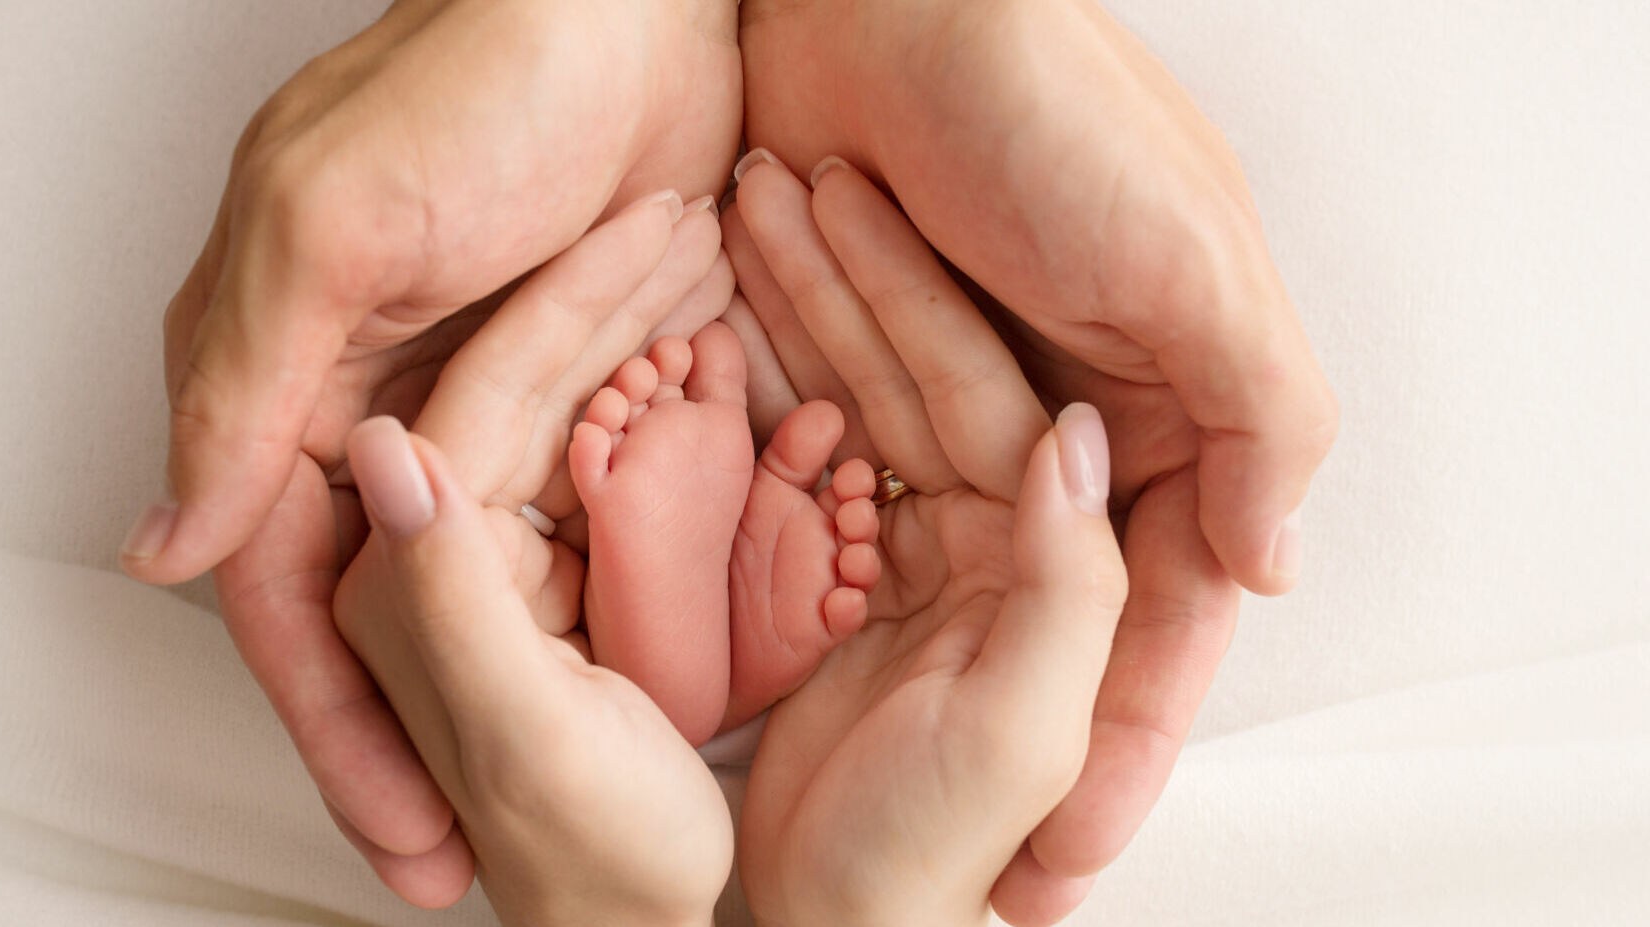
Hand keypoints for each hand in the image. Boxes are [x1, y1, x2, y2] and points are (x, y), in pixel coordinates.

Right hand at [118, 0, 737, 901]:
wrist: (639, 6)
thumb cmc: (482, 78)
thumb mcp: (333, 225)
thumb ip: (246, 387)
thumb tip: (169, 547)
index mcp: (284, 378)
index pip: (295, 597)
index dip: (340, 727)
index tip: (398, 833)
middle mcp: (372, 406)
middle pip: (385, 618)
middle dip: (422, 739)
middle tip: (471, 857)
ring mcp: (479, 402)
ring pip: (476, 590)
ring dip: (504, 686)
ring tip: (550, 798)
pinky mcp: (574, 384)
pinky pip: (571, 522)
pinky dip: (587, 599)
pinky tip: (625, 675)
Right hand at [725, 156, 1127, 926]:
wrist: (825, 926)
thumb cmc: (921, 851)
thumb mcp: (1017, 727)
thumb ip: (1072, 586)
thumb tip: (1077, 442)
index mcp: (1053, 571)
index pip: (993, 402)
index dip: (916, 299)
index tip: (845, 204)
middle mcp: (997, 547)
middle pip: (926, 381)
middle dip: (851, 281)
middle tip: (777, 183)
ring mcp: (918, 554)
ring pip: (868, 404)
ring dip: (811, 313)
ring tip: (746, 217)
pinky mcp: (849, 576)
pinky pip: (817, 459)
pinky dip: (776, 389)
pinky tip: (733, 320)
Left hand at [739, 1, 1335, 916]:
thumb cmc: (1046, 104)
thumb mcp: (1191, 262)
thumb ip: (1260, 419)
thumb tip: (1273, 571)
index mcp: (1177, 399)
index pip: (1165, 609)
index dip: (1129, 742)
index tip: (1070, 855)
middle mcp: (1078, 409)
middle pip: (1056, 612)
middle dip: (1020, 736)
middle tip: (980, 873)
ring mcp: (967, 391)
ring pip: (950, 558)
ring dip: (925, 662)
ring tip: (869, 786)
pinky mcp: (864, 360)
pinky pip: (854, 476)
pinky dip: (837, 550)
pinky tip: (809, 654)